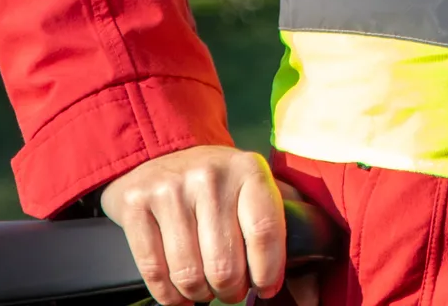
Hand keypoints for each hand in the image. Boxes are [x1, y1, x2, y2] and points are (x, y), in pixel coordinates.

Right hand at [101, 146, 297, 305]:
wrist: (160, 155)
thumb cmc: (216, 182)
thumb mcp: (252, 186)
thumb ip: (279, 223)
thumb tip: (310, 282)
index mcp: (247, 169)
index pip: (264, 231)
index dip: (267, 270)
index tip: (266, 286)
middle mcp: (210, 176)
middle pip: (224, 263)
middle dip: (231, 290)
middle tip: (231, 289)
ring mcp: (170, 190)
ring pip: (189, 274)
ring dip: (200, 294)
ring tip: (206, 287)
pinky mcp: (137, 206)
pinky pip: (155, 273)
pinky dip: (170, 295)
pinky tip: (180, 290)